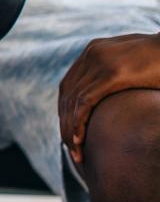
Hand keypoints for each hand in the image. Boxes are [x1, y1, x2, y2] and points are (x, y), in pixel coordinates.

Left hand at [59, 33, 159, 163]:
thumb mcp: (135, 63)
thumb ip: (119, 74)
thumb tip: (118, 90)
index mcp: (94, 50)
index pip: (69, 85)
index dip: (66, 111)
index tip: (70, 133)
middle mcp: (92, 53)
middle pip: (66, 94)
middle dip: (65, 123)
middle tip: (72, 149)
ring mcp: (100, 61)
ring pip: (72, 101)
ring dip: (69, 129)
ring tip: (76, 152)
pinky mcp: (112, 73)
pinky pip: (85, 101)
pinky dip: (78, 122)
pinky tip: (79, 140)